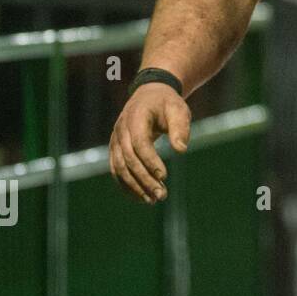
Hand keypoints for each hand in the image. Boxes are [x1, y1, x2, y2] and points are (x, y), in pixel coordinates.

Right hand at [108, 83, 190, 203]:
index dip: (150, 161)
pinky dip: (126, 185)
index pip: (140, 144)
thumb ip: (180, 128)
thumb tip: (181, 150)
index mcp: (135, 118)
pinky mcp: (115, 149)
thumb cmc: (167, 103)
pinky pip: (117, 170)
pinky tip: (141, 197)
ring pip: (120, 168)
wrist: (149, 95)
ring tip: (152, 200)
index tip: (164, 176)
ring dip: (134, 186)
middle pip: (128, 159)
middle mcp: (121, 130)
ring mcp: (115, 140)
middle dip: (144, 179)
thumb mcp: (178, 110)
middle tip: (161, 195)